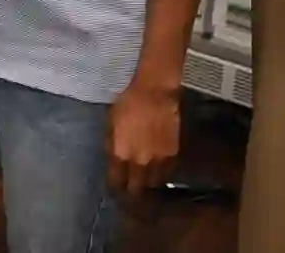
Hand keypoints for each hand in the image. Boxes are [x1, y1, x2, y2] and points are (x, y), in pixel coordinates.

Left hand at [107, 80, 179, 196]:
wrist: (155, 93)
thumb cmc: (128, 102)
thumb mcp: (111, 122)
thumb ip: (112, 143)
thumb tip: (113, 158)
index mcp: (120, 153)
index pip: (116, 180)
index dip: (115, 186)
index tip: (115, 188)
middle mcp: (139, 162)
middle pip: (136, 187)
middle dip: (132, 191)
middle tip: (130, 192)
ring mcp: (158, 160)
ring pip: (153, 183)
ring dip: (148, 185)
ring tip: (146, 186)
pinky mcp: (173, 154)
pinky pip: (167, 173)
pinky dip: (162, 175)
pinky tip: (159, 174)